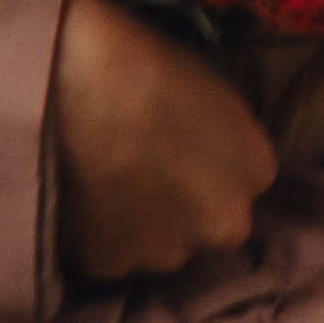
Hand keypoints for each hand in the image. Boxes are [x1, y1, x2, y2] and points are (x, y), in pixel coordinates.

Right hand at [49, 0, 277, 282]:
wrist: (68, 75)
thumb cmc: (138, 57)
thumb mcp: (210, 88)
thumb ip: (221, 139)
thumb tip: (203, 153)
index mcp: (255, 170)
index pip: (239, 183)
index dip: (205, 167)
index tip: (175, 149)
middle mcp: (224, 224)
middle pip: (205, 224)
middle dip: (180, 207)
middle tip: (138, 169)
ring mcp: (168, 252)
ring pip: (156, 247)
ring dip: (138, 225)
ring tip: (101, 179)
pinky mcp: (111, 265)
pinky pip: (108, 253)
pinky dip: (96, 233)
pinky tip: (77, 193)